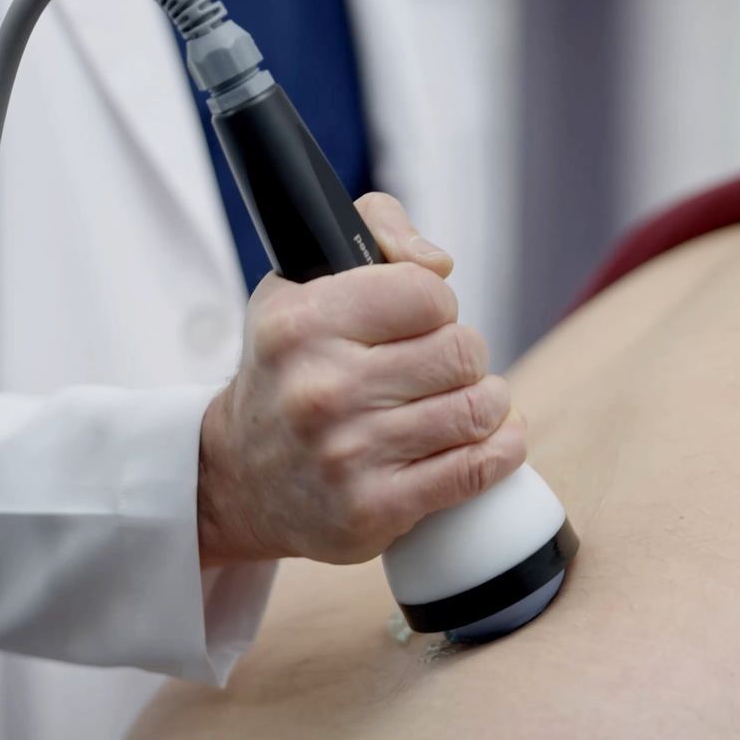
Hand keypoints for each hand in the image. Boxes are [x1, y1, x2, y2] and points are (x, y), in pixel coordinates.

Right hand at [197, 194, 527, 565]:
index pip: (427, 292)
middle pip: (462, 351)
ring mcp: (349, 455)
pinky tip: (489, 438)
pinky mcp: (375, 509)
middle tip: (437, 368)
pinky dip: (500, 450)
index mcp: (301, 324)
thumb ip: (373, 230)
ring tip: (460, 402)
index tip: (418, 319)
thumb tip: (439, 263)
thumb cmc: (287, 370)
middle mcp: (322, 390)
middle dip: (462, 355)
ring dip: (486, 402)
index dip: (435, 302)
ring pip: (478, 409)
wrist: (239, 479)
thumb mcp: (300, 282)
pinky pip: (476, 469)